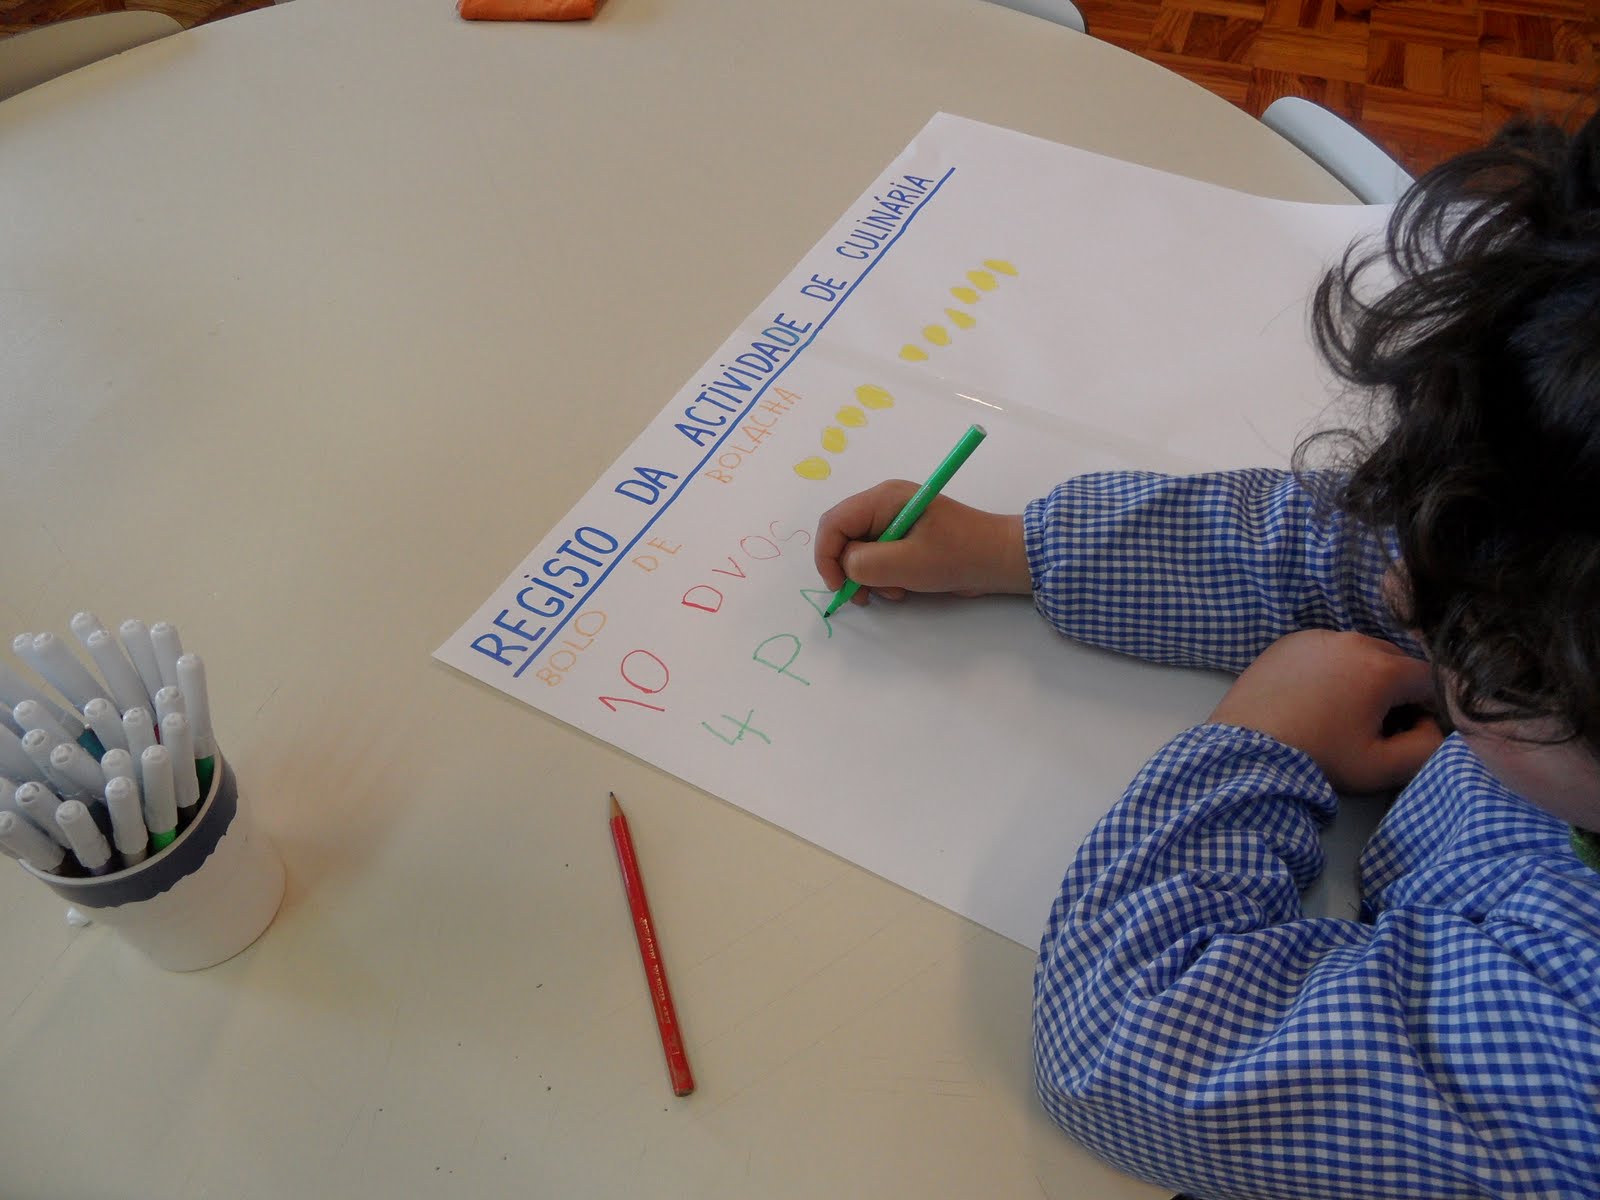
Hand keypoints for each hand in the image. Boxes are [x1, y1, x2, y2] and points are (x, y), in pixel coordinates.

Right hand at [813, 480, 1030, 604]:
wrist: (1001, 559)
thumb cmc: (959, 555)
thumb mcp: (908, 563)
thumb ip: (866, 563)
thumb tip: (846, 566)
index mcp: (883, 498)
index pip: (833, 522)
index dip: (827, 556)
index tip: (839, 587)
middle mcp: (884, 504)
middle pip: (843, 536)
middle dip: (849, 569)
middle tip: (866, 596)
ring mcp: (894, 520)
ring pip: (858, 551)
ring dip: (869, 577)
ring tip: (894, 591)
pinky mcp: (905, 538)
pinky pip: (877, 557)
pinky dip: (883, 576)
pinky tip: (903, 587)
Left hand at [1209, 630, 1445, 792]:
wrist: (1245, 751)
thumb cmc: (1316, 758)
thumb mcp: (1382, 767)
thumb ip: (1427, 747)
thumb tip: (1435, 726)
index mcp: (1380, 667)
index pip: (1430, 679)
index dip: (1429, 708)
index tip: (1408, 732)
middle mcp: (1351, 640)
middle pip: (1396, 661)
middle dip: (1397, 691)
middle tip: (1375, 726)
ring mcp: (1316, 637)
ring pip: (1360, 653)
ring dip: (1364, 678)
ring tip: (1342, 714)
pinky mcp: (1288, 642)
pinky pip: (1326, 651)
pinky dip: (1331, 670)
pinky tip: (1315, 700)